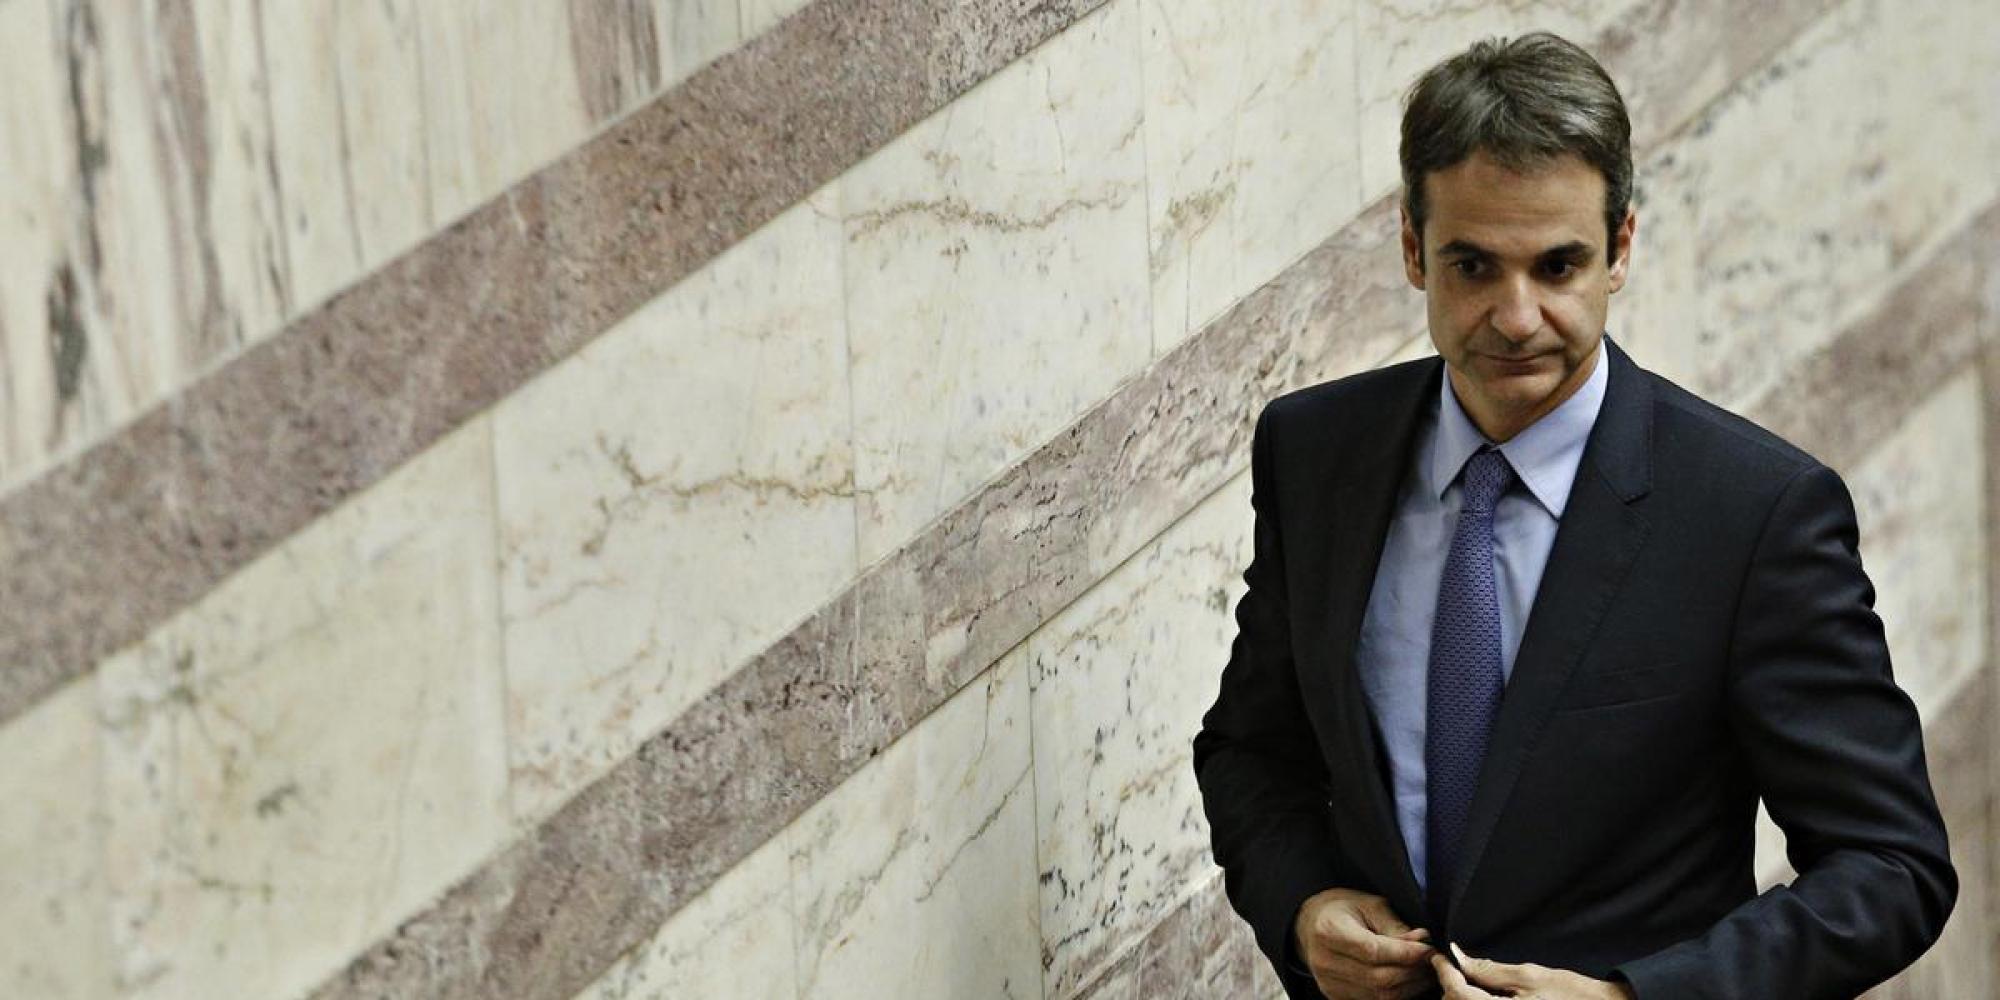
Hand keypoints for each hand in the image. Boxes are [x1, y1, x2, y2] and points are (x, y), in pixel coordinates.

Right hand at [1293, 887, 1436, 998]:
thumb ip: (1394, 925)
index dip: (1406, 953)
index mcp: (1329, 931)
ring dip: (1409, 986)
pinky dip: (1396, 993)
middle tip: (1432, 960)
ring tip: (1423, 970)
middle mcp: (1324, 961)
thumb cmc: (1342, 909)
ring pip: (1380, 996)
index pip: (1373, 951)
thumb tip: (1422, 942)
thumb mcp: (1368, 904)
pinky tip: (1407, 979)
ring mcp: (1328, 983)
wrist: (1308, 924)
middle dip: (1412, 972)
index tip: (1429, 949)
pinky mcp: (1335, 996)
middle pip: (1379, 978)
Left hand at [1431, 942, 1636, 998]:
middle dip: (1451, 988)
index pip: (1457, 994)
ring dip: (1461, 999)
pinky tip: (1485, 996)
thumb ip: (1491, 971)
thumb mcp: (1531, 976)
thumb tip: (1460, 956)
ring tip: (1471, 982)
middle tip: (1456, 967)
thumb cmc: (1571, 994)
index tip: (1438, 956)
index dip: (1443, 972)